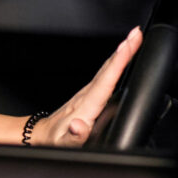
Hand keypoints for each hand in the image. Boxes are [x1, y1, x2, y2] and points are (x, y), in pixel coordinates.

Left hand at [32, 27, 142, 146]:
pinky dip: (114, 64)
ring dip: (120, 54)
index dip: (118, 63)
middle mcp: (86, 96)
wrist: (41, 136)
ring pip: (106, 70)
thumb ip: (73, 137)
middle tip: (136, 32)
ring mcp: (86, 94)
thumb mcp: (63, 144)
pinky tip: (120, 57)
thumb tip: (78, 126)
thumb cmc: (55, 140)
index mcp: (85, 106)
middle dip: (123, 50)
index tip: (128, 45)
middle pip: (108, 70)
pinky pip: (105, 76)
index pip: (105, 81)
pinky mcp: (88, 95)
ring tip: (133, 39)